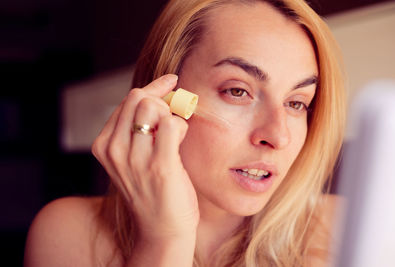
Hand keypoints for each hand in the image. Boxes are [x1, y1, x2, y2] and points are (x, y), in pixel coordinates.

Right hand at [92, 74, 199, 241]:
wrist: (162, 228)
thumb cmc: (152, 189)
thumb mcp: (132, 156)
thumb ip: (137, 127)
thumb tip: (160, 93)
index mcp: (104, 144)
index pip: (128, 99)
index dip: (154, 88)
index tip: (170, 82)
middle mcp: (114, 150)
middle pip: (140, 97)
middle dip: (164, 98)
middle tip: (176, 111)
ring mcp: (135, 159)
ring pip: (153, 107)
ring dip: (172, 114)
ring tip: (175, 134)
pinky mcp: (159, 167)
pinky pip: (171, 124)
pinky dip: (181, 126)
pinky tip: (180, 140)